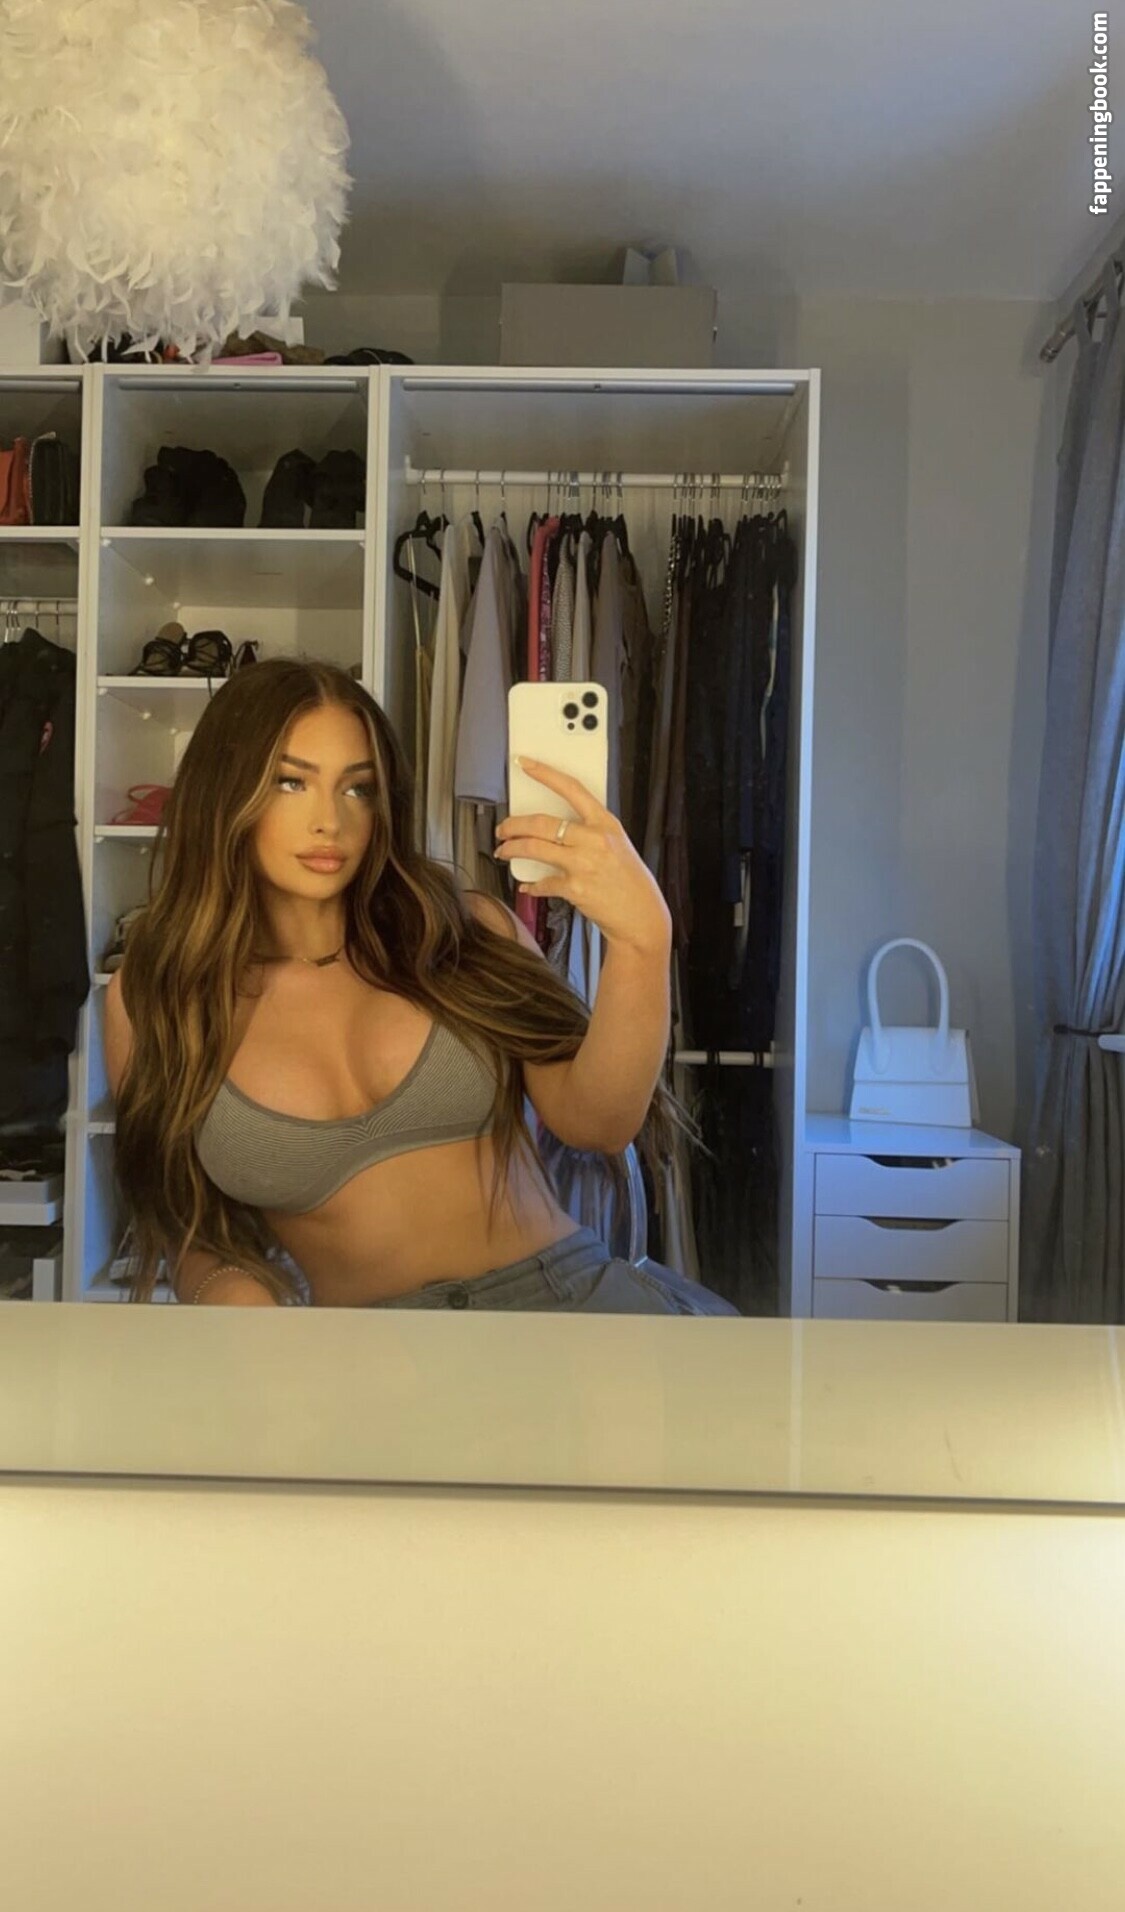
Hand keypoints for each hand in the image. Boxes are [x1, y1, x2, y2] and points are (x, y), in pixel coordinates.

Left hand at [495, 758, 671, 956]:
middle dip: (514, 825)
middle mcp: (594, 839)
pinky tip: (528, 886)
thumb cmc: (629, 880)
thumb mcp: (616, 844)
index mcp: (605, 822)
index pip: (571, 788)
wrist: (641, 914)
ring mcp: (584, 863)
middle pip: (542, 822)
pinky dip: (531, 885)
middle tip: (503, 829)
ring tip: (504, 851)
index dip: (545, 774)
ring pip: (535, 848)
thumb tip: (554, 829)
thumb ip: (589, 832)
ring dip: (512, 849)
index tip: (525, 764)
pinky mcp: (575, 888)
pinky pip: (543, 883)